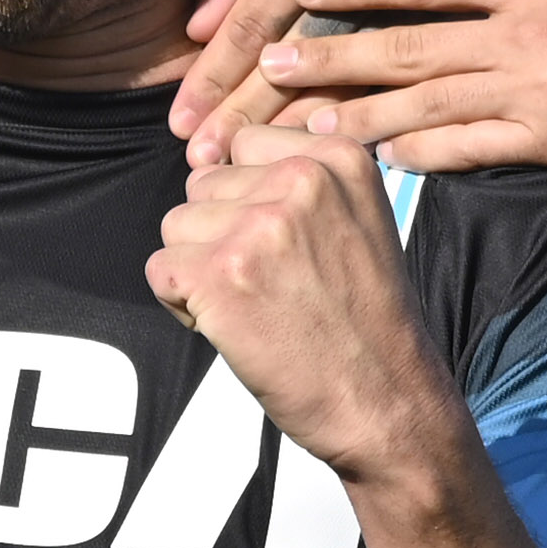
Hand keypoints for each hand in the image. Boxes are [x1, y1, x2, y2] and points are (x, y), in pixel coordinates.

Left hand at [151, 124, 461, 485]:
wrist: (386, 401)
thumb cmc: (366, 324)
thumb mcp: (358, 221)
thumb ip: (298, 182)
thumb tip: (212, 162)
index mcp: (338, 158)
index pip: (245, 145)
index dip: (249, 199)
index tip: (288, 246)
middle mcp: (300, 180)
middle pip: (204, 185)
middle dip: (221, 234)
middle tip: (272, 285)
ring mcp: (258, 226)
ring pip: (176, 226)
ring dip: (199, 270)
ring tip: (255, 305)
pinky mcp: (220, 275)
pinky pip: (160, 271)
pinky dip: (183, 306)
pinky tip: (234, 326)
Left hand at [189, 0, 546, 177]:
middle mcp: (524, 32)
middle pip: (406, 44)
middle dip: (330, 55)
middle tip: (267, 64)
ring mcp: (537, 90)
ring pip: (424, 103)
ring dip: (355, 115)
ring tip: (295, 124)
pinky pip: (471, 150)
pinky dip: (420, 157)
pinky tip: (375, 162)